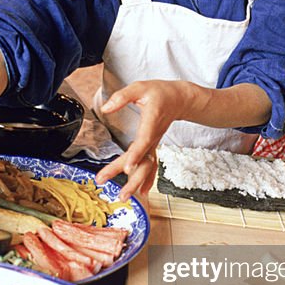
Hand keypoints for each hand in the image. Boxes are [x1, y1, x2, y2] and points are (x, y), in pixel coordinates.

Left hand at [95, 79, 192, 199]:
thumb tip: (106, 108)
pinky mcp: (153, 146)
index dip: (136, 155)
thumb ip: (122, 97)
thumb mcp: (140, 87)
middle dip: (132, 179)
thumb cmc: (160, 92)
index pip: (144, 141)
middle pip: (145, 162)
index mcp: (151, 122)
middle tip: (118, 193)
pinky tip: (142, 192)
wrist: (179, 99)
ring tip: (123, 197)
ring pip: (147, 167)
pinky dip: (147, 180)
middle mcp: (154, 137)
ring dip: (136, 183)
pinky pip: (151, 166)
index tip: (127, 168)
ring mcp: (155, 144)